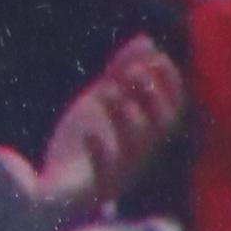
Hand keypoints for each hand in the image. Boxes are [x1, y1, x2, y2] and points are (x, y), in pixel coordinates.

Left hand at [40, 35, 185, 216]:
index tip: (156, 57)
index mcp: (146, 134)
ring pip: (137, 147)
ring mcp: (119, 171)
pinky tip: (88, 133)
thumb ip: (123, 71)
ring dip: (126, 117)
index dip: (170, 83)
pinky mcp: (94, 187)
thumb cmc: (84, 144)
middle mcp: (139, 153)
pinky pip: (104, 173)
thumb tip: (147, 40)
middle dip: (151, 97)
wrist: (56, 190)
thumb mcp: (103, 100)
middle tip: (133, 74)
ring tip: (107, 92)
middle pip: (160, 127)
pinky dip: (98, 151)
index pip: (174, 109)